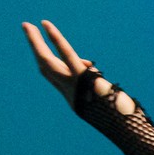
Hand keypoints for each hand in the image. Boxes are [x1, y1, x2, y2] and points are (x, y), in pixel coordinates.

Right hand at [19, 19, 134, 114]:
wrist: (126, 128)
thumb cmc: (124, 117)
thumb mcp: (106, 96)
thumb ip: (94, 80)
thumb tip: (88, 66)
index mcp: (75, 100)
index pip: (55, 78)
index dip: (47, 63)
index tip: (41, 48)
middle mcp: (70, 93)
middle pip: (46, 68)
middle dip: (35, 48)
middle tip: (27, 28)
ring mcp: (74, 85)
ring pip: (47, 61)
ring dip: (35, 42)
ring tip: (27, 25)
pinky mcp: (82, 76)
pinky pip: (66, 54)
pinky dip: (55, 38)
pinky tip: (46, 26)